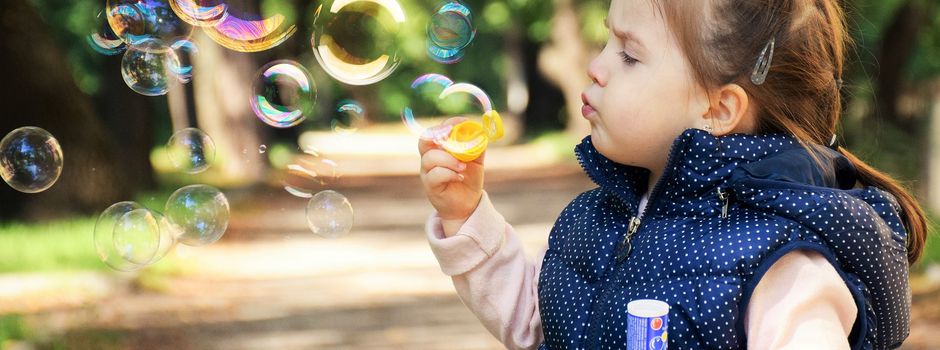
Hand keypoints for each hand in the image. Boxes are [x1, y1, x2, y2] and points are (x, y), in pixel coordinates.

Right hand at [419, 117, 484, 233]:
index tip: (462, 122)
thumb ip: (478, 145)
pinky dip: (449, 173)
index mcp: (439, 148)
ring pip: (430, 158)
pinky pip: (435, 175)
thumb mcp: (477, 160)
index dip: (447, 124)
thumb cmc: (468, 178)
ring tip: (463, 166)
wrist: (467, 204)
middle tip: (452, 135)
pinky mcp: (430, 186)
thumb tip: (481, 131)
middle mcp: (430, 158)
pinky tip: (459, 176)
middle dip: (438, 134)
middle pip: (424, 140)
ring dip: (449, 159)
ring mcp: (427, 172)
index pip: (436, 130)